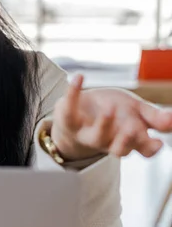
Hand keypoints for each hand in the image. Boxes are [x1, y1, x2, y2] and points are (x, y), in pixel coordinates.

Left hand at [50, 75, 171, 160]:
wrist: (80, 109)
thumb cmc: (114, 110)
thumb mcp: (136, 110)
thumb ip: (154, 116)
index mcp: (130, 139)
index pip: (143, 150)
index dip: (150, 148)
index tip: (158, 142)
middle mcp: (110, 141)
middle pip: (120, 150)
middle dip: (126, 141)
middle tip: (132, 128)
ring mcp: (87, 133)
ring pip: (96, 137)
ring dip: (104, 123)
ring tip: (109, 108)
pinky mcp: (68, 121)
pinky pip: (69, 109)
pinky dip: (73, 91)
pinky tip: (79, 77)